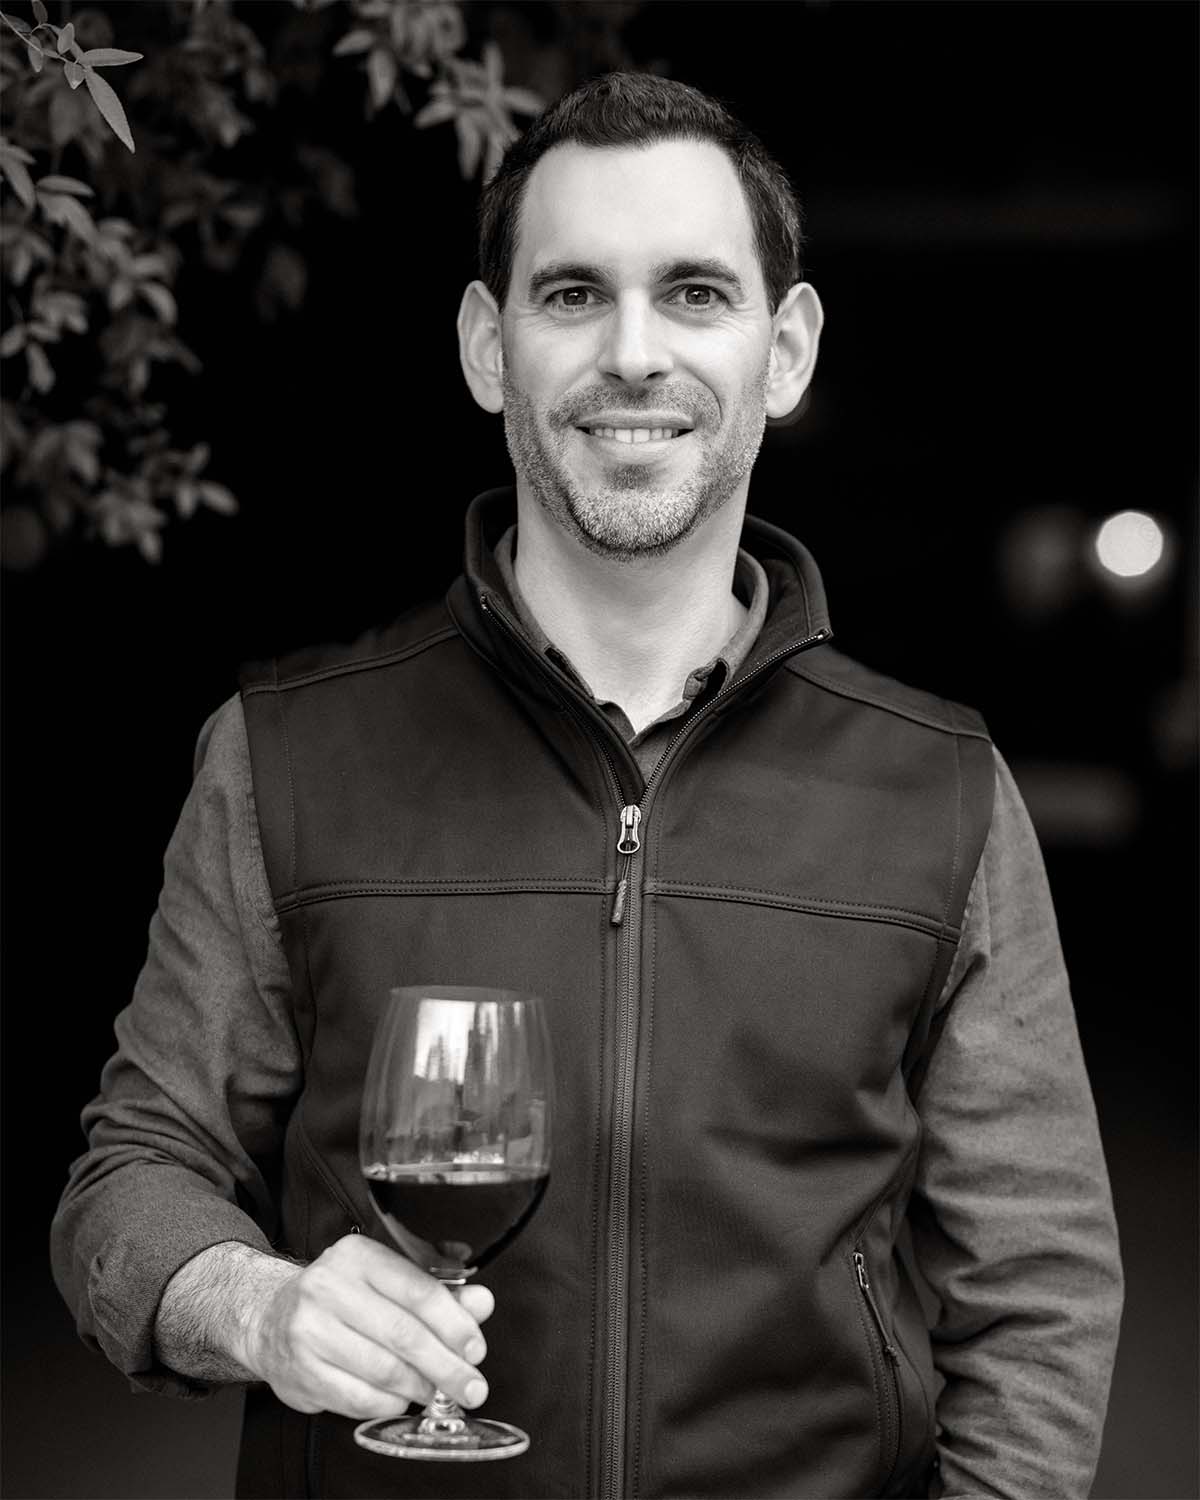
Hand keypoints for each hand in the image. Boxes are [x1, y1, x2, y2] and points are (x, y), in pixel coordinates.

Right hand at [243, 1234, 493, 1418]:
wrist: (271, 1318)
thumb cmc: (342, 1298)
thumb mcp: (388, 1280)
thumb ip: (439, 1292)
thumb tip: (481, 1304)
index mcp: (358, 1256)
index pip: (417, 1290)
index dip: (454, 1323)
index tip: (476, 1348)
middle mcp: (328, 1287)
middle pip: (403, 1334)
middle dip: (446, 1366)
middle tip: (471, 1385)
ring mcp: (309, 1331)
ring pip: (383, 1369)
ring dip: (420, 1387)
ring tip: (438, 1392)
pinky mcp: (300, 1371)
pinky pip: (358, 1398)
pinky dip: (389, 1403)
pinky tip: (402, 1398)